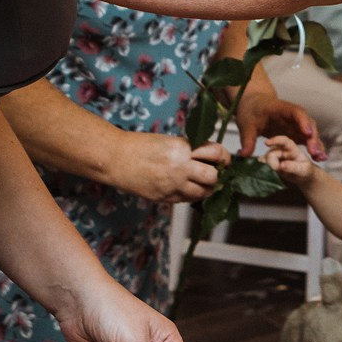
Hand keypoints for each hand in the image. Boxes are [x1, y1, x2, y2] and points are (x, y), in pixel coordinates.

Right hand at [113, 133, 227, 204]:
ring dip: (206, 188)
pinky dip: (191, 195)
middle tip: (215, 173)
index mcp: (183, 148)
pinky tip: (187, 188)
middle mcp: (180, 167)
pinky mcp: (164, 198)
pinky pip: (187, 200)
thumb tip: (212, 158)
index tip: (225, 160)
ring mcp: (172, 185)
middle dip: (217, 175)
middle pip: (213, 177)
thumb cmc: (141, 146)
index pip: (216, 153)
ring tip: (202, 182)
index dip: (224, 158)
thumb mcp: (170, 141)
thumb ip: (191, 150)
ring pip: (203, 193)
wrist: (116, 159)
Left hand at [236, 77, 324, 160]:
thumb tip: (243, 155)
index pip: (296, 112)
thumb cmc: (251, 112)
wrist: (255, 105)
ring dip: (316, 144)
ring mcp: (297, 124)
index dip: (303, 122)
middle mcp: (293, 115)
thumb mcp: (246, 125)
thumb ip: (247, 140)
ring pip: (311, 132)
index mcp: (281, 108)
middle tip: (314, 152)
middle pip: (308, 123)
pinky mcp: (297, 132)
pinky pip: (308, 139)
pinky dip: (313, 147)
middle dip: (313, 137)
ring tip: (321, 158)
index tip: (307, 133)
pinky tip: (320, 159)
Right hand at [262, 134, 319, 185]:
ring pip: (266, 158)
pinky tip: (266, 168)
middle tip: (278, 170)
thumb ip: (293, 167)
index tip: (267, 143)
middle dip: (272, 162)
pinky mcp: (271, 161)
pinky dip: (264, 165)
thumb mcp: (303, 170)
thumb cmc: (305, 170)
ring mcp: (276, 155)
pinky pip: (264, 161)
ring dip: (269, 165)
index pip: (284, 141)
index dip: (275, 140)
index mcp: (293, 148)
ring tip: (278, 171)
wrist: (303, 176)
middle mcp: (283, 149)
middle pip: (272, 153)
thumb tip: (281, 165)